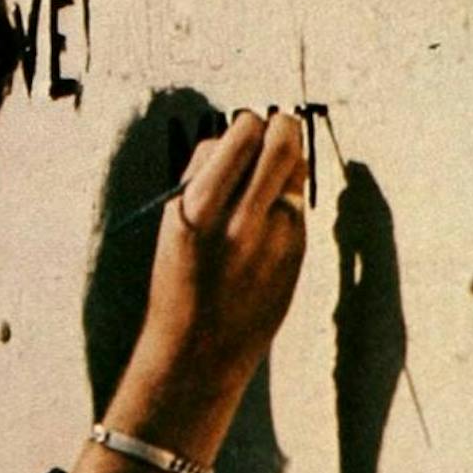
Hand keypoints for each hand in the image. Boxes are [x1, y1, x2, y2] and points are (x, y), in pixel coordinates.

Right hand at [107, 110, 307, 437]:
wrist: (200, 348)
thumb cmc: (180, 280)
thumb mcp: (175, 222)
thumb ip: (204, 178)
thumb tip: (236, 139)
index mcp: (198, 206)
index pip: (235, 136)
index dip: (242, 125)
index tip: (244, 127)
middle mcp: (240, 218)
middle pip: (279, 142)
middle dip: (280, 124)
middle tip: (277, 124)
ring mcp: (274, 236)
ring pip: (296, 169)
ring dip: (288, 157)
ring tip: (275, 163)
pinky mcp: (296, 252)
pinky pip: (298, 203)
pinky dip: (288, 196)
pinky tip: (272, 210)